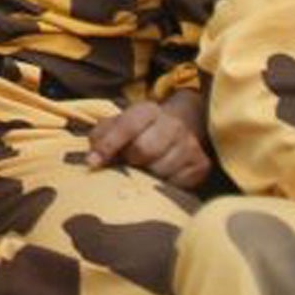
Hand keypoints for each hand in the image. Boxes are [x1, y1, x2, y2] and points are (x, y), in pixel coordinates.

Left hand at [84, 90, 211, 187]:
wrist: (178, 127)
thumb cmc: (139, 130)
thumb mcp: (117, 125)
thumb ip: (100, 138)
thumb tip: (93, 161)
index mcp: (148, 110)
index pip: (126, 126)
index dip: (109, 145)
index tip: (94, 162)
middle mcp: (173, 123)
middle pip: (144, 150)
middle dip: (131, 160)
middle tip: (129, 162)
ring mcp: (190, 143)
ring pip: (160, 170)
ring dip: (148, 174)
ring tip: (146, 167)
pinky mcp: (201, 163)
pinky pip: (177, 183)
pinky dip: (165, 183)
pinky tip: (163, 174)